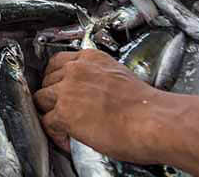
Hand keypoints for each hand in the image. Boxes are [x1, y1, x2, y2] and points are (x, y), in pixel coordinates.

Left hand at [33, 49, 165, 163]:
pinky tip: (68, 140)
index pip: (59, 62)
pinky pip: (47, 123)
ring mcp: (67, 90)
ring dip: (50, 112)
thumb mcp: (119, 77)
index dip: (57, 78)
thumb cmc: (148, 107)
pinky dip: (55, 134)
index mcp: (90, 59)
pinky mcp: (65, 113)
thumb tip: (92, 91)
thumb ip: (99, 78)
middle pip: (48, 80)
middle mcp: (76, 70)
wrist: (156, 121)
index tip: (58, 86)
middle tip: (60, 108)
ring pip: (42, 99)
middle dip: (53, 95)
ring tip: (62, 125)